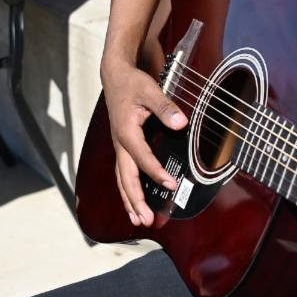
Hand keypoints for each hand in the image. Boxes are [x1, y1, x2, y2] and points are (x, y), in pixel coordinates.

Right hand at [98, 55, 186, 226]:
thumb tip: (180, 123)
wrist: (116, 76)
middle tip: (146, 220)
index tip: (170, 184)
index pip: (141, 157)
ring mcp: (120, 147)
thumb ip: (165, 107)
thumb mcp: (150, 90)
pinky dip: (128, 190)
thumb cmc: (132, 83)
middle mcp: (120, 144)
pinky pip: (124, 173)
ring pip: (122, 179)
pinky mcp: (123, 147)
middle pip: (125, 178)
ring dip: (130, 201)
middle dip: (135, 200)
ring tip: (138, 220)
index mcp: (126, 132)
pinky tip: (135, 202)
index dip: (156, 173)